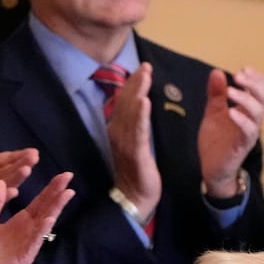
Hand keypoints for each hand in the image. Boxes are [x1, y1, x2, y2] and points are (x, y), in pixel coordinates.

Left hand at [0, 148, 35, 218]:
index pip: (6, 159)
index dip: (19, 156)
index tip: (33, 152)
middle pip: (10, 170)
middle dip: (23, 164)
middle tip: (35, 158)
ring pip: (5, 184)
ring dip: (17, 179)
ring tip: (27, 171)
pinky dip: (3, 197)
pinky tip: (13, 193)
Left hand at [0, 172, 76, 263]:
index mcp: (21, 221)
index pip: (40, 202)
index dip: (51, 189)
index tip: (62, 175)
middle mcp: (29, 230)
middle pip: (46, 208)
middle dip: (58, 193)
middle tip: (69, 176)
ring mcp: (29, 243)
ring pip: (45, 222)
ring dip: (56, 208)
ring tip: (66, 194)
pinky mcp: (25, 256)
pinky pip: (35, 241)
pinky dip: (42, 230)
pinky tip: (49, 219)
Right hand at [106, 61, 158, 209]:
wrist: (134, 198)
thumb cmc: (136, 171)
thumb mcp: (134, 143)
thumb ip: (135, 124)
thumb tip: (139, 104)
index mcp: (118, 129)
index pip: (124, 101)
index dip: (132, 83)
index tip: (142, 68)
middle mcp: (118, 133)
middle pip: (125, 102)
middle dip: (135, 82)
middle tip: (145, 66)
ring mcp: (125, 143)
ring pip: (130, 113)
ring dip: (137, 92)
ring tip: (144, 76)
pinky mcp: (135, 154)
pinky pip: (138, 132)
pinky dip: (140, 116)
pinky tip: (144, 102)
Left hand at [197, 66, 263, 195]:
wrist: (211, 167)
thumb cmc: (216, 140)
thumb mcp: (213, 112)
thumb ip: (216, 94)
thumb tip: (216, 72)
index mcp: (247, 110)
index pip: (260, 90)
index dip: (256, 78)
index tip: (244, 69)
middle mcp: (252, 120)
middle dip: (254, 84)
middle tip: (239, 76)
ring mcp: (249, 133)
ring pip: (257, 113)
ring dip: (245, 99)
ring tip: (230, 92)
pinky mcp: (242, 145)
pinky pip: (248, 131)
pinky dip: (241, 120)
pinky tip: (231, 112)